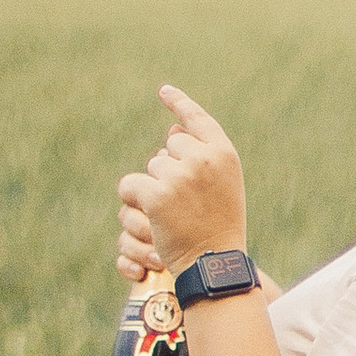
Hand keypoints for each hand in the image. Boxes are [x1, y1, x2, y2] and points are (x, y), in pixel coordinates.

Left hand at [118, 83, 246, 277]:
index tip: (164, 91)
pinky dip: (134, 199)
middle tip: (186, 201)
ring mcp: (179, 176)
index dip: (180, 104)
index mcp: (224, 155)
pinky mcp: (156, 195)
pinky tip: (151, 215)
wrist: (214, 264)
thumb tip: (172, 126)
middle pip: (170, 145)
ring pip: (151, 166)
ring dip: (155, 186)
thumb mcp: (221, 187)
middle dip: (170, 167)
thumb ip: (201, 156)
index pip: (198, 120)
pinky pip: (131, 185)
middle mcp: (203, 159)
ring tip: (174, 213)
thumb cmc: (220, 228)